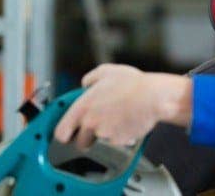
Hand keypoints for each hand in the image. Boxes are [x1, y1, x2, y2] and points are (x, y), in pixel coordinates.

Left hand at [54, 64, 192, 149]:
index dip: (64, 134)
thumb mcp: (107, 71)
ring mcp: (105, 133)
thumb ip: (90, 79)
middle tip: (99, 126)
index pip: (61, 132)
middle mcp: (91, 123)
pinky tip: (129, 121)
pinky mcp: (120, 141)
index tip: (68, 134)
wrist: (154, 97)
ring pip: (101, 140)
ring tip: (119, 117)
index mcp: (83, 107)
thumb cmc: (132, 84)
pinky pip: (117, 141)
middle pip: (81, 142)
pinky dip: (122, 135)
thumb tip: (85, 84)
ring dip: (107, 133)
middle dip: (88, 137)